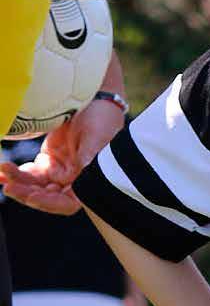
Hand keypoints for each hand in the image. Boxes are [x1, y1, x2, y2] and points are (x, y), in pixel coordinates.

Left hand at [0, 96, 124, 214]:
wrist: (96, 101)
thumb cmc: (104, 119)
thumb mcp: (97, 136)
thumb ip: (89, 156)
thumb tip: (83, 174)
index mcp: (89, 181)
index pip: (68, 203)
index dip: (50, 204)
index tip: (32, 197)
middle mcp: (72, 182)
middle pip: (47, 197)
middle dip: (27, 193)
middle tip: (10, 187)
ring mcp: (58, 173)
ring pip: (34, 186)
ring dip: (18, 182)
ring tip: (3, 170)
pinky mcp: (48, 162)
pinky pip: (29, 173)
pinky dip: (15, 173)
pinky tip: (2, 171)